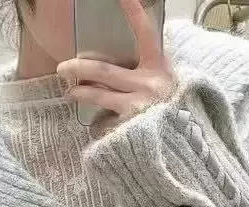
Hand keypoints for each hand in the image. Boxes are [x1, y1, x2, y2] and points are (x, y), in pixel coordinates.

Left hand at [57, 0, 176, 136]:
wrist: (185, 150)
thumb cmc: (179, 115)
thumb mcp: (173, 85)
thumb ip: (152, 71)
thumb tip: (130, 63)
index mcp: (160, 69)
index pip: (145, 34)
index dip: (133, 12)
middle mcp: (148, 85)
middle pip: (104, 70)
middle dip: (79, 67)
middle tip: (63, 68)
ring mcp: (137, 109)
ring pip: (98, 96)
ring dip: (81, 92)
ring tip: (71, 92)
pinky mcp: (128, 131)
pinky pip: (106, 124)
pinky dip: (100, 125)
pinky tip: (98, 127)